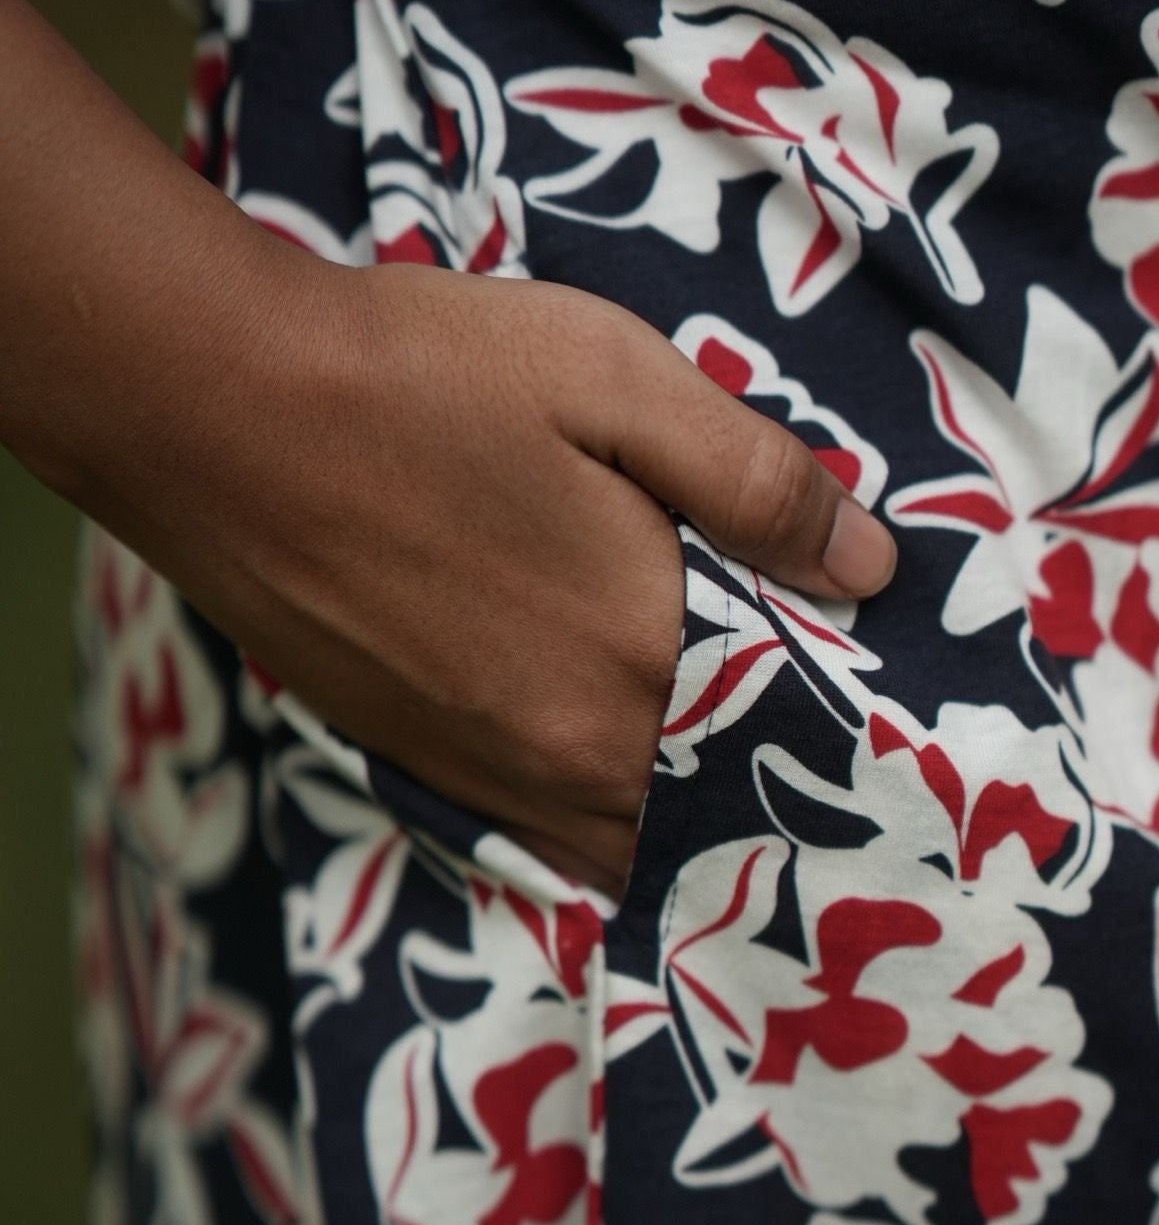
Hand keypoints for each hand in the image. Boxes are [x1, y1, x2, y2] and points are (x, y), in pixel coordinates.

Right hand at [0, 0, 895, 898]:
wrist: (212, 412)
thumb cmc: (421, 378)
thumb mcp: (615, 381)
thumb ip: (755, 480)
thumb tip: (874, 569)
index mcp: (639, 662)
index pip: (781, 750)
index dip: (836, 746)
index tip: (879, 737)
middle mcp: (567, 752)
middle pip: (703, 822)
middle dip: (760, 797)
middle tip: (810, 759)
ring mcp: (481, 771)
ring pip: (618, 846)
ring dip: (673, 820)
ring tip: (715, 769)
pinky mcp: (411, 760)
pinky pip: (536, 834)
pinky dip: (589, 818)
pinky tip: (601, 757)